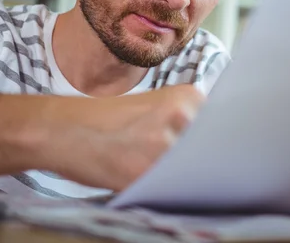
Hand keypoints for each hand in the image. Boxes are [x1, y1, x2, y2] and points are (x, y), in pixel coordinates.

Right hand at [43, 84, 204, 190]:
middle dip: (204, 162)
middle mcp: (181, 116)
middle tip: (183, 166)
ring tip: (155, 170)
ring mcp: (163, 145)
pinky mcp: (144, 174)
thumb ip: (187, 122)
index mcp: (188, 97)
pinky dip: (163, 192)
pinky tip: (147, 182)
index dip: (220, 146)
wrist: (63, 128)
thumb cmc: (110, 120)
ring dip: (183, 179)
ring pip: (193, 173)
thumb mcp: (156, 107)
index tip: (219, 156)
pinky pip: (168, 191)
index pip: (225, 128)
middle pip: (213, 151)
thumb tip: (219, 148)